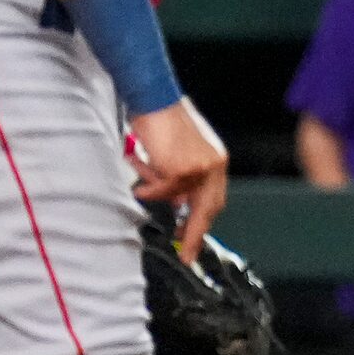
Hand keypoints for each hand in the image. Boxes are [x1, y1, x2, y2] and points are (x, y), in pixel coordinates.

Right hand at [129, 96, 229, 252]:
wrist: (154, 100)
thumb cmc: (161, 123)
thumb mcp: (176, 156)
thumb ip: (182, 181)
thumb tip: (179, 205)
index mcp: (215, 162)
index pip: (214, 201)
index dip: (203, 224)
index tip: (194, 244)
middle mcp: (214, 166)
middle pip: (208, 210)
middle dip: (194, 233)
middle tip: (186, 254)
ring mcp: (201, 168)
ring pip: (176, 197)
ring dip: (156, 188)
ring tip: (141, 167)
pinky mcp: (184, 169)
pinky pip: (163, 189)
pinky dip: (149, 183)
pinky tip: (138, 164)